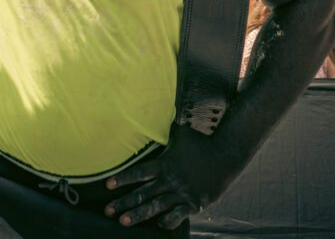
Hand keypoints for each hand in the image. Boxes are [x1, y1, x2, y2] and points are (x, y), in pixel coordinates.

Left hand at [106, 124, 231, 228]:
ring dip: (138, 215)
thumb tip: (153, 110)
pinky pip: (176, 216)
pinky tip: (158, 223)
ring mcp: (182, 193)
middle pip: (142, 193)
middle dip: (123, 203)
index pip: (139, 172)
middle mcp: (171, 179)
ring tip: (123, 222)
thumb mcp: (181, 133)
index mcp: (165, 163)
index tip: (107, 185)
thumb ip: (165, 128)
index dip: (122, 179)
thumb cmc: (201, 142)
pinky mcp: (194, 203)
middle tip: (108, 211)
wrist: (226, 155)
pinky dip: (166, 220)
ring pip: (155, 207)